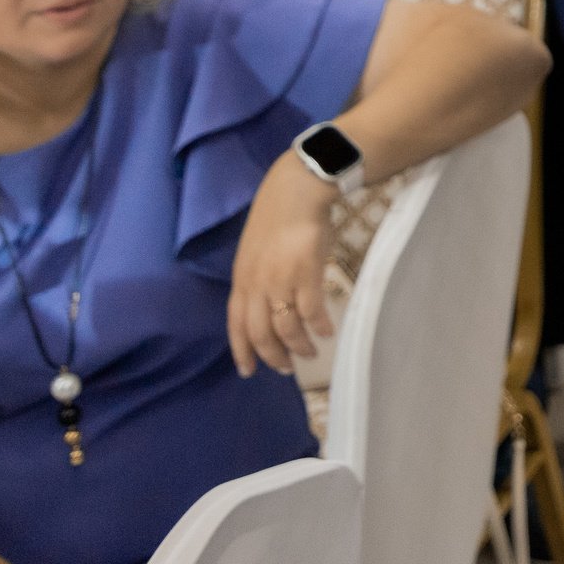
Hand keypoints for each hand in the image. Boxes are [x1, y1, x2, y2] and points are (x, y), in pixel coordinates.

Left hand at [228, 152, 337, 377]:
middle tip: (287, 368)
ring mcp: (281, 281)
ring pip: (286, 328)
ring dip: (299, 346)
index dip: (241, 351)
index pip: (236, 324)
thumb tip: (266, 302)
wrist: (296, 192)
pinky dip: (319, 326)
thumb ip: (256, 277)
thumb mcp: (254, 251)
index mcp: (241, 280)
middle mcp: (257, 285)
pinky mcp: (306, 274)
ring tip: (311, 352)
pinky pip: (311, 312)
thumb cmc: (277, 218)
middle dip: (273, 356)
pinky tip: (327, 331)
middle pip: (260, 333)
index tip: (247, 371)